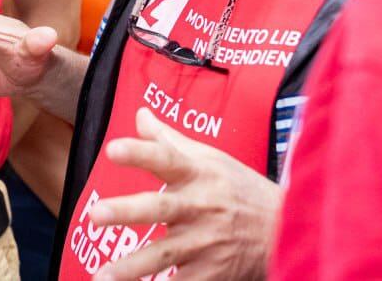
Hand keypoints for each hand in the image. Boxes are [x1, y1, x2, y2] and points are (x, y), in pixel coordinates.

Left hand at [89, 108, 281, 280]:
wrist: (287, 229)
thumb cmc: (239, 189)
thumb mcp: (210, 159)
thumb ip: (169, 142)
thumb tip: (140, 115)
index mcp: (199, 174)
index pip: (166, 158)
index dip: (140, 153)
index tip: (112, 149)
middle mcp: (201, 206)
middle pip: (161, 208)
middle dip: (127, 212)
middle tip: (94, 214)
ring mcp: (207, 242)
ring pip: (166, 254)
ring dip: (132, 267)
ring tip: (101, 276)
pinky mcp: (213, 273)